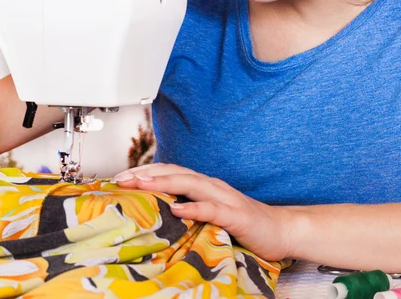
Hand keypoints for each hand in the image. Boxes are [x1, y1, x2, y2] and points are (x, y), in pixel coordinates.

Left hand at [111, 163, 295, 261]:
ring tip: (142, 183)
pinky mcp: (236, 215)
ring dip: (165, 182)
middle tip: (121, 178)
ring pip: (191, 184)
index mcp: (205, 185)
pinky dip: (194, 207)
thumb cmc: (244, 223)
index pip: (171, 172)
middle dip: (147, 173)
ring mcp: (225, 198)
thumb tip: (160, 210)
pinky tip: (178, 208)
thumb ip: (191, 207)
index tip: (120, 177)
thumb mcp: (212, 213)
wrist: (280, 229)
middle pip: (176, 173)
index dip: (146, 171)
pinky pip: (213, 208)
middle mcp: (213, 186)